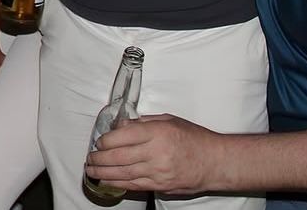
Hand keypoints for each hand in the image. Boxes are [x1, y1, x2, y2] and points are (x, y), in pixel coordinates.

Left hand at [86, 114, 223, 194]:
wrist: (217, 162)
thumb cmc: (195, 139)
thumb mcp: (169, 120)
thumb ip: (143, 123)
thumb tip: (122, 126)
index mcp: (157, 132)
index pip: (122, 136)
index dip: (106, 140)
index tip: (99, 141)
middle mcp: (156, 153)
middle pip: (119, 157)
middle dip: (99, 158)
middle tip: (90, 157)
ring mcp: (158, 172)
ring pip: (124, 173)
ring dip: (104, 172)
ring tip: (92, 170)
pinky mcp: (161, 185)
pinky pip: (135, 185)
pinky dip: (118, 183)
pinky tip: (107, 181)